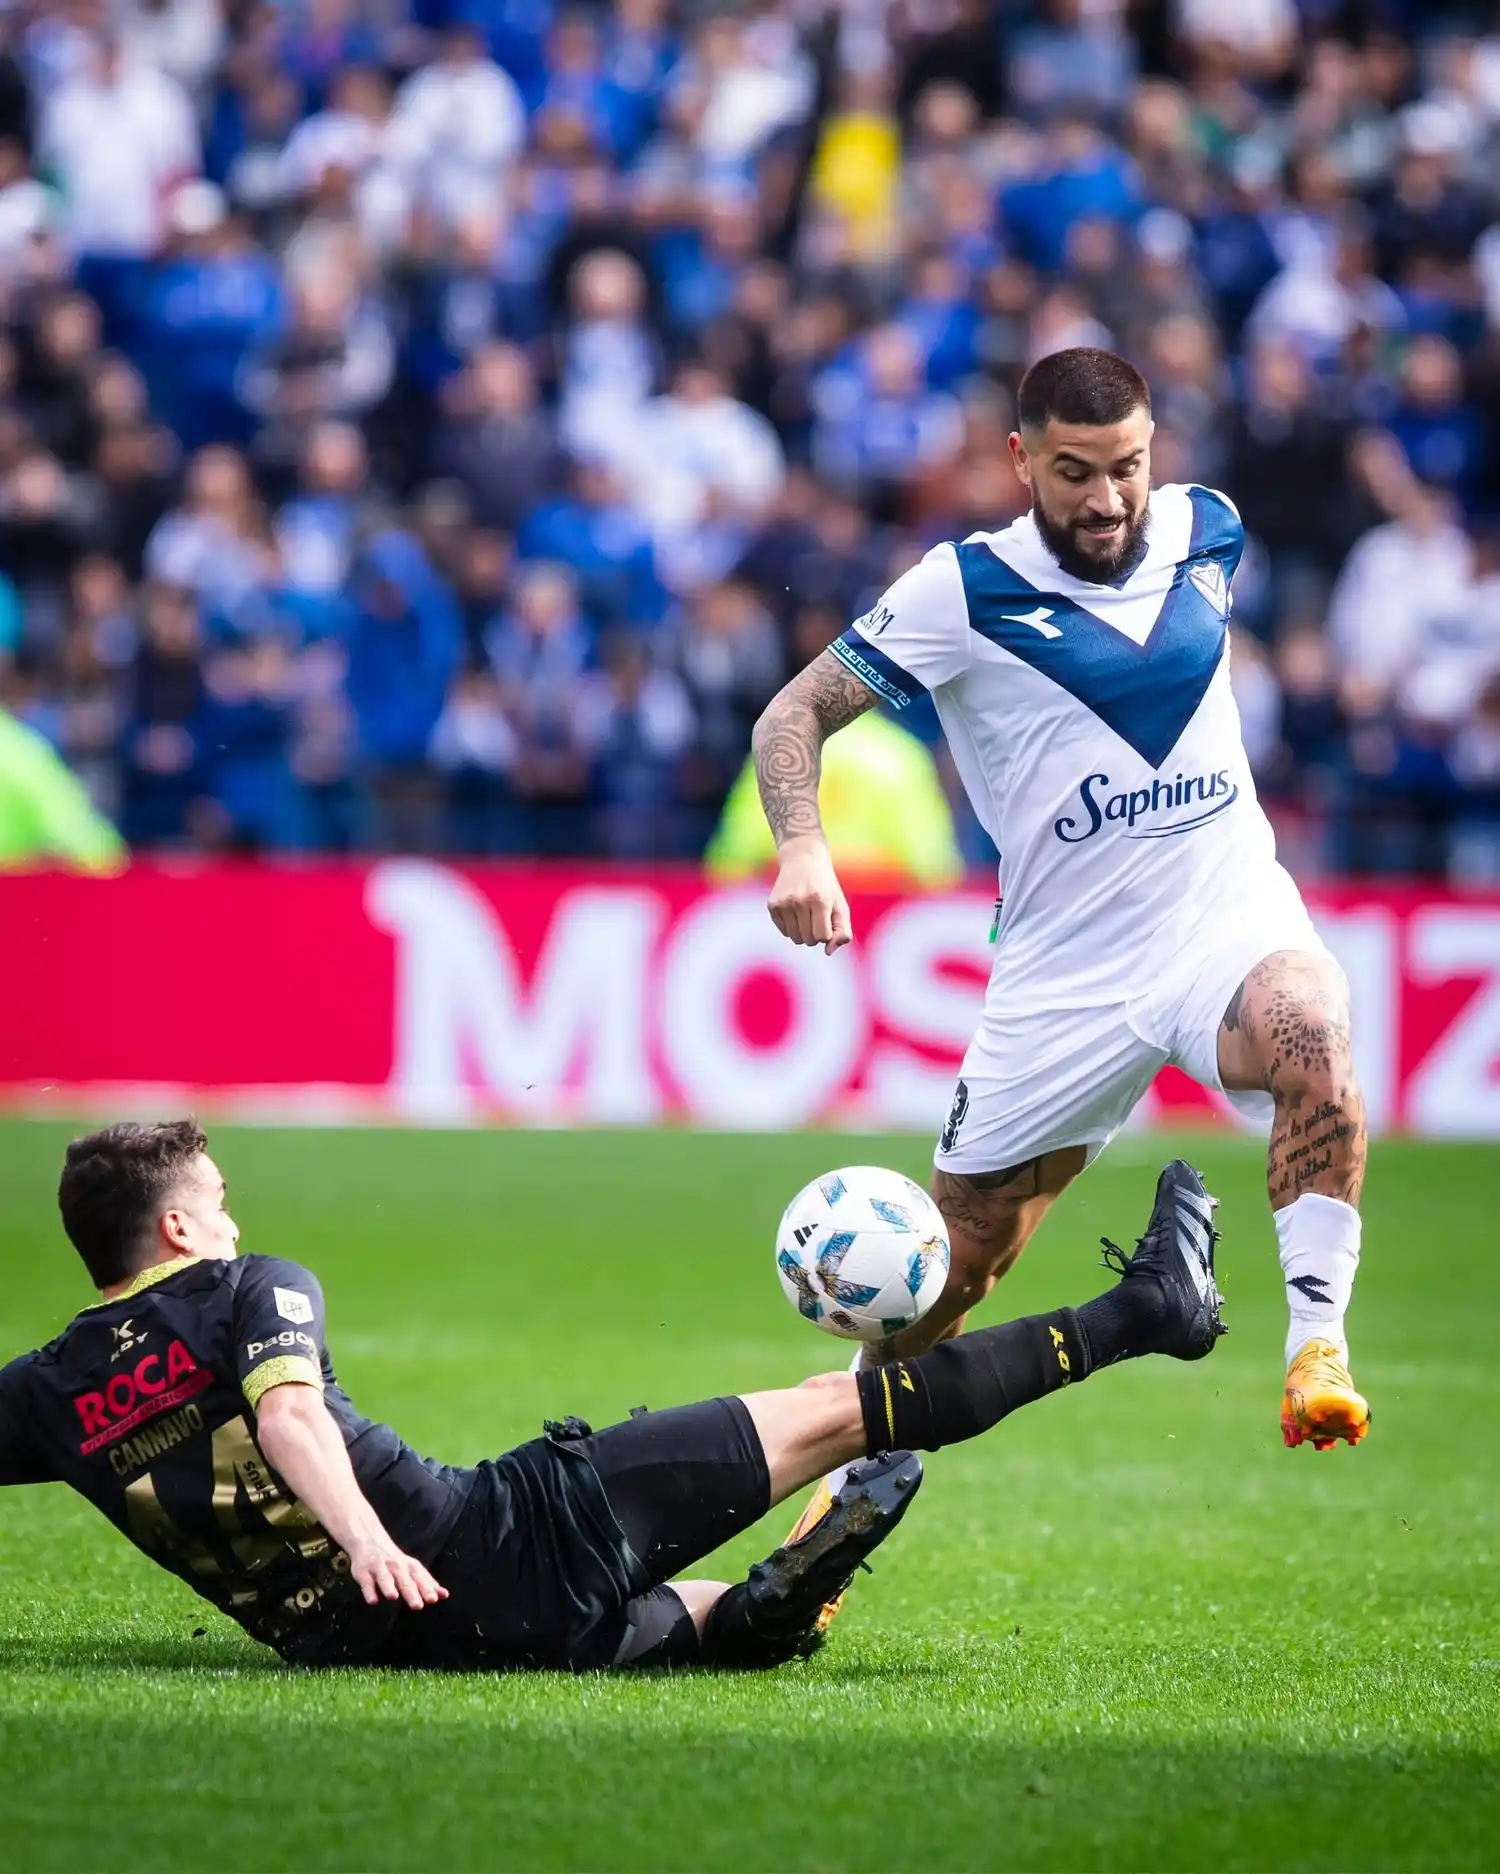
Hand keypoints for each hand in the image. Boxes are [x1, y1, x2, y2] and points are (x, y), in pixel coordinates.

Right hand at [346, 1533, 448, 1610]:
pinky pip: (366, 1582)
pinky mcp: (363, 1572)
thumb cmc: (394, 1560)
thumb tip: (444, 1595)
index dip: (427, 1588)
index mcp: (408, 1566)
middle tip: (418, 1605)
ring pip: (385, 1578)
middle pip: (404, 1580)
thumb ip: (426, 1582)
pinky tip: (373, 1600)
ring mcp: (379, 1568)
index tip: (435, 1599)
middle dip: (411, 1592)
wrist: (369, 1539)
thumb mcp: (411, 1568)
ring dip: (389, 1587)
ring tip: (393, 1597)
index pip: (420, 1578)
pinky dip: (369, 1591)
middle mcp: (395, 1566)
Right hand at [768, 835, 851, 954]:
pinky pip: (784, 932)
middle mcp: (799, 901)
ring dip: (804, 932)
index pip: (823, 937)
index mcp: (819, 900)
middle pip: (809, 940)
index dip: (827, 931)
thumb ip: (842, 931)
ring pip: (796, 939)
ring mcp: (783, 903)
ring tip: (807, 914)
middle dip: (816, 933)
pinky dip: (792, 927)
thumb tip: (828, 952)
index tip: (827, 918)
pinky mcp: (772, 905)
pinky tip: (795, 910)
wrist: (802, 859)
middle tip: (817, 914)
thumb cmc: (826, 887)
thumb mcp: (841, 905)